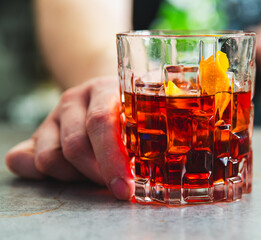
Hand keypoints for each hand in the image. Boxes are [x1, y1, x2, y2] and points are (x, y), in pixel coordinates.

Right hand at [5, 77, 133, 199]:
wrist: (103, 95)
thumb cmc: (127, 112)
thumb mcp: (141, 116)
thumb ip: (145, 135)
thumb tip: (153, 169)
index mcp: (103, 89)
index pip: (101, 123)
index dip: (112, 160)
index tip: (125, 187)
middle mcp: (74, 99)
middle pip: (75, 146)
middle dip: (98, 175)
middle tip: (118, 187)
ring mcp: (52, 115)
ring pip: (50, 158)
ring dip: (76, 177)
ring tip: (98, 173)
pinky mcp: (36, 132)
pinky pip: (23, 160)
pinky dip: (47, 176)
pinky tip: (72, 174)